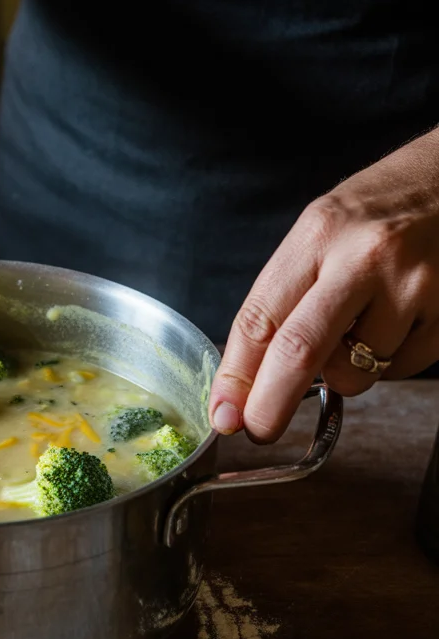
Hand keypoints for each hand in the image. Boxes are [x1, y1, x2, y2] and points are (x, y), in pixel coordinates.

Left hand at [208, 128, 438, 440]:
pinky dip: (387, 363)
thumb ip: (286, 297)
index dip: (236, 375)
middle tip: (257, 430)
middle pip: (299, 352)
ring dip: (344, 374)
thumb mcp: (322, 231)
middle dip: (270, 405)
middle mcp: (365, 259)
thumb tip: (247, 378)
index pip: (261, 317)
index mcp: (319, 235)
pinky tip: (400, 319)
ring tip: (363, 324)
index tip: (223, 414)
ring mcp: (414, 288)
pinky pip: (401, 370)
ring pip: (356, 373)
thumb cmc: (382, 208)